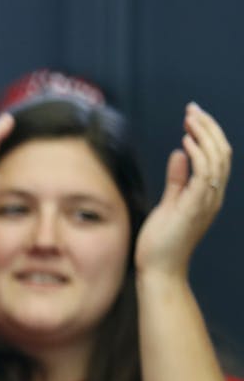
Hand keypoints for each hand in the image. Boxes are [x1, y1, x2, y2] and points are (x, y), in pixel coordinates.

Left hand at [135, 102, 231, 278]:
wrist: (159, 270)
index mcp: (208, 194)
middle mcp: (213, 196)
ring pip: (217, 159)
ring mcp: (207, 202)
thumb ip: (177, 180)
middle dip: (209, 127)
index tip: (192, 117)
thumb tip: (180, 154)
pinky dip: (199, 154)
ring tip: (190, 119)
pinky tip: (186, 141)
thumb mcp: (170, 203)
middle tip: (192, 110)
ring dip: (204, 135)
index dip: (208, 134)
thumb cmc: (161, 242)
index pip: (217, 157)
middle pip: (222, 153)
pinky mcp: (195, 207)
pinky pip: (204, 175)